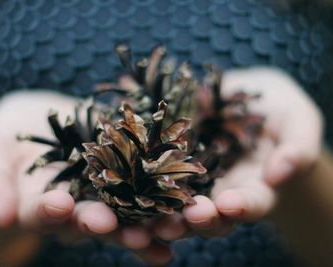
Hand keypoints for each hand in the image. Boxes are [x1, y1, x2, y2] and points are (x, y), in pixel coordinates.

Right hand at [0, 91, 171, 264]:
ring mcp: (103, 197)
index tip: (58, 203)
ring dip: (140, 227)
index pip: (39, 212)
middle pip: (86, 222)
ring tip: (159, 231)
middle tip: (111, 224)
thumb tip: (0, 216)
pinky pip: (145, 198)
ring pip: (122, 217)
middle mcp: (74, 208)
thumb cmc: (10, 134)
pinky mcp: (128, 180)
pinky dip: (161, 210)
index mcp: (38, 203)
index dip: (48, 210)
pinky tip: (180, 222)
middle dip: (99, 223)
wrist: (43, 120)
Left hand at [153, 67, 322, 237]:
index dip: (241, 207)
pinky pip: (152, 175)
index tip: (229, 204)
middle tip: (181, 220)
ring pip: (176, 204)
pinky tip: (125, 184)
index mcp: (254, 186)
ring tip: (147, 219)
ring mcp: (191, 179)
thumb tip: (279, 173)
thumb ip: (297, 148)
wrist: (242, 96)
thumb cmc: (277, 108)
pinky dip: (140, 184)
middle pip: (209, 214)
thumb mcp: (298, 121)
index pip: (250, 203)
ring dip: (162, 215)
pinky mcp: (166, 161)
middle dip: (196, 219)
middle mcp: (219, 190)